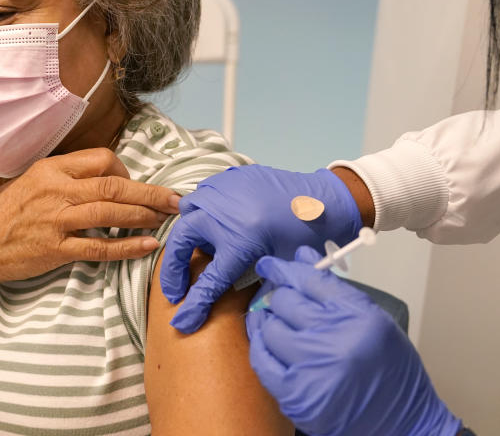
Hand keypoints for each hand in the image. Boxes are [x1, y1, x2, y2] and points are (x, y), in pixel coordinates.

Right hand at [0, 148, 179, 284]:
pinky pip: (98, 247)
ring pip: (110, 213)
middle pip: (114, 185)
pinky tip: (147, 246)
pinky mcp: (55, 249)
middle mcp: (56, 190)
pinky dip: (126, 247)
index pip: (102, 160)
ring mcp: (56, 220)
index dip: (126, 172)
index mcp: (52, 170)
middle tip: (177, 200)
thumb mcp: (32, 181)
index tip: (135, 186)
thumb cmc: (4, 213)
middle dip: (151, 192)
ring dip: (144, 215)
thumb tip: (105, 178)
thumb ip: (66, 178)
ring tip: (166, 219)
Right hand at [161, 165, 361, 332]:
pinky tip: (215, 226)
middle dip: (174, 270)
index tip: (182, 321)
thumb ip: (254, 291)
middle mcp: (224, 213)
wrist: (325, 200)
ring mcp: (223, 191)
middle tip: (176, 290)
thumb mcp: (280, 267)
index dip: (194, 305)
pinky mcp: (229, 178)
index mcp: (240, 241)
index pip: (209, 281)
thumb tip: (235, 314)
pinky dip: (202, 213)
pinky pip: (204, 195)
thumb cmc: (307, 235)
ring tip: (199, 253)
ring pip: (187, 213)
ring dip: (186, 236)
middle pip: (182, 242)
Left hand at [246, 246, 460, 435]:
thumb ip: (334, 289)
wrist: (402, 422)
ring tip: (278, 321)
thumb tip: (300, 257)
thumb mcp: (372, 319)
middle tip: (282, 298)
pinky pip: (262, 361)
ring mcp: (312, 371)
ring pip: (270, 328)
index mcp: (358, 317)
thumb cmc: (391, 370)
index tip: (271, 265)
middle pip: (286, 301)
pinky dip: (262, 346)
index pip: (310, 280)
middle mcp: (335, 342)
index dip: (286, 269)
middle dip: (281, 295)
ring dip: (271, 321)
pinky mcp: (296, 397)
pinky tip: (268, 341)